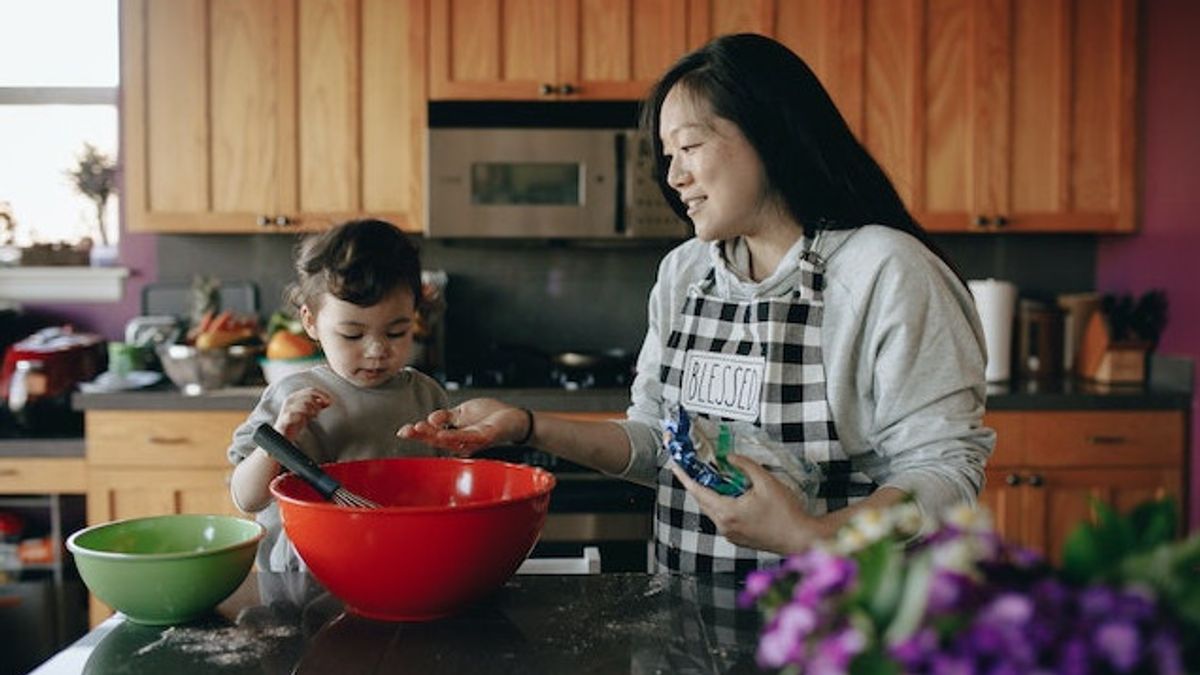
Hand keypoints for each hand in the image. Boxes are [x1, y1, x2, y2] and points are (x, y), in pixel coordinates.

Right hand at [274, 387, 331, 440]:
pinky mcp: (285, 418)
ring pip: (305, 404)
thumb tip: (328, 401)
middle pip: (309, 396)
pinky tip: (305, 420)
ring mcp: (287, 409)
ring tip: (311, 417)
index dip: (322, 395)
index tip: (329, 402)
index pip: (311, 390)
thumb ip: (316, 405)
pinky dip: (305, 416)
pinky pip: (298, 414)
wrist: (282, 435)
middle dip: (317, 404)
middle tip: (317, 412)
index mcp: (295, 396)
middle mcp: (290, 400)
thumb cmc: (295, 422)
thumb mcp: (308, 412)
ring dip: (312, 411)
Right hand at [397, 398, 527, 455]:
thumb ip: (447, 415)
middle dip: (420, 435)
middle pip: (437, 440)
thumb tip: (431, 417)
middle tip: (406, 430)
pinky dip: (454, 436)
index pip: (433, 435)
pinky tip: (442, 433)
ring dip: (433, 435)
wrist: (513, 418)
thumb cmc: (489, 416)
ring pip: (449, 440)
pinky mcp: (485, 437)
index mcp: (454, 434)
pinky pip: (468, 438)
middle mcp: (461, 442)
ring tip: (419, 429)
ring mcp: (473, 441)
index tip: (402, 431)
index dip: (417, 434)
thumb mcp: (463, 412)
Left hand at [669, 454, 829, 553]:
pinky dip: (721, 506)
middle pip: (703, 502)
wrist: (800, 538)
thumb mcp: (766, 481)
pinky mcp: (738, 538)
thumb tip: (730, 458)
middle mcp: (725, 526)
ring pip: (712, 511)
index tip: (676, 467)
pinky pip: (722, 519)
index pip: (698, 491)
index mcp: (728, 512)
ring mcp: (731, 534)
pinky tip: (730, 496)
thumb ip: (745, 465)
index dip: (685, 477)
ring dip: (710, 495)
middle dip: (696, 484)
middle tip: (691, 469)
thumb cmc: (786, 514)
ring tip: (712, 480)